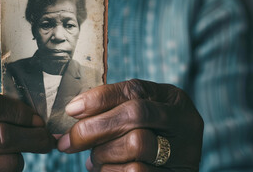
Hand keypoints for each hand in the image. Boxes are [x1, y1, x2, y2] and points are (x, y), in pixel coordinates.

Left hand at [57, 79, 203, 170]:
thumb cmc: (148, 141)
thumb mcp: (140, 119)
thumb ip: (115, 110)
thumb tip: (75, 111)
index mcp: (174, 99)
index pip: (134, 89)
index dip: (99, 98)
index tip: (71, 110)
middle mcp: (184, 122)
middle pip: (135, 114)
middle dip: (94, 127)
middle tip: (67, 141)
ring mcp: (185, 151)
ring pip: (135, 143)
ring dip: (103, 152)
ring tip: (94, 159)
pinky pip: (136, 170)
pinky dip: (112, 171)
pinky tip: (106, 170)